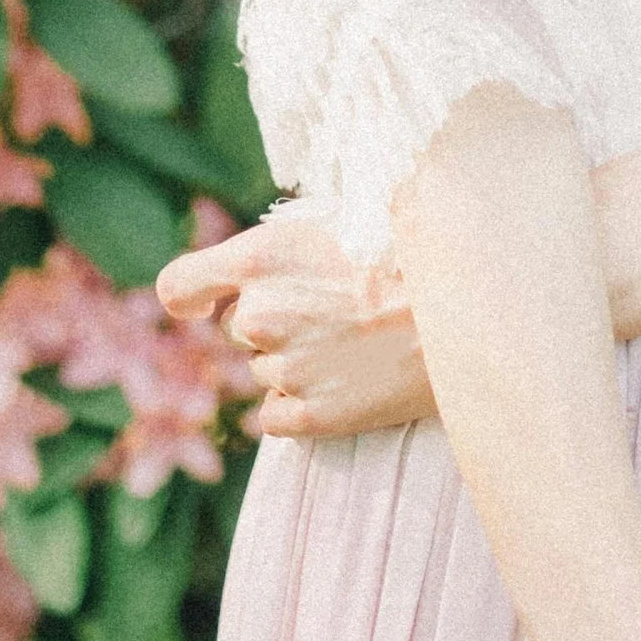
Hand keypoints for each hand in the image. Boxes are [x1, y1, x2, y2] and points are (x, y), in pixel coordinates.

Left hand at [155, 213, 437, 438]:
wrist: (462, 315)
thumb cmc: (405, 259)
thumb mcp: (334, 226)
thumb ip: (279, 252)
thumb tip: (249, 273)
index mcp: (260, 258)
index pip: (178, 286)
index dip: (191, 298)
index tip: (206, 305)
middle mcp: (259, 314)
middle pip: (238, 330)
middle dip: (273, 324)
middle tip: (333, 313)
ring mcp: (284, 368)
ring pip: (265, 371)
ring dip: (297, 363)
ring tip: (355, 344)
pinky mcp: (308, 415)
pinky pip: (277, 414)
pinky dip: (304, 405)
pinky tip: (348, 381)